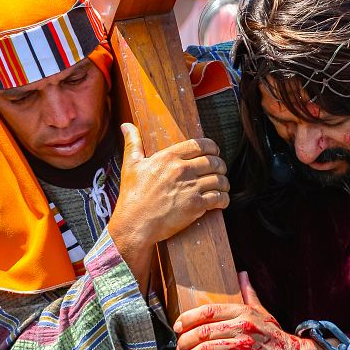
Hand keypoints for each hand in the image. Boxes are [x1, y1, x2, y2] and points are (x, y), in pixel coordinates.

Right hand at [108, 124, 229, 287]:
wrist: (134, 224)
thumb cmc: (132, 196)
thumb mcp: (131, 165)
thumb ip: (133, 142)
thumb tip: (126, 125)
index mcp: (169, 156)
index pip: (201, 144)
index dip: (213, 148)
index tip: (215, 153)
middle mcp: (182, 169)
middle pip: (214, 162)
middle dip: (220, 166)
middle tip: (219, 171)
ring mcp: (190, 187)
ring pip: (220, 180)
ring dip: (223, 183)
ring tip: (221, 187)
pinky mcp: (196, 205)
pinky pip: (219, 198)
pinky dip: (224, 199)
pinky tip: (221, 201)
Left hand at [174, 272, 335, 349]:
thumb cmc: (276, 336)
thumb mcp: (262, 312)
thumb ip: (249, 294)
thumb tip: (242, 274)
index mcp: (243, 312)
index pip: (208, 311)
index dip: (188, 319)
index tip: (176, 328)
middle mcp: (243, 326)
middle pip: (203, 332)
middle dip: (185, 343)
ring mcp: (246, 345)